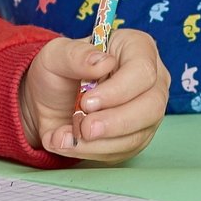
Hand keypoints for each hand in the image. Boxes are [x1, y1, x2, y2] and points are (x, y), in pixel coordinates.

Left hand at [22, 29, 168, 160]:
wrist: (48, 102)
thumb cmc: (58, 71)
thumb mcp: (56, 54)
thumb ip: (76, 55)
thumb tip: (103, 62)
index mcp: (137, 49)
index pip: (143, 71)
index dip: (118, 91)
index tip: (87, 102)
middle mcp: (151, 81)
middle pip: (151, 106)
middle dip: (115, 123)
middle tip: (84, 128)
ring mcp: (147, 112)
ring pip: (138, 135)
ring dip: (99, 143)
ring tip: (64, 137)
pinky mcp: (136, 137)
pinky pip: (123, 152)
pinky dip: (92, 152)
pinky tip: (68, 143)